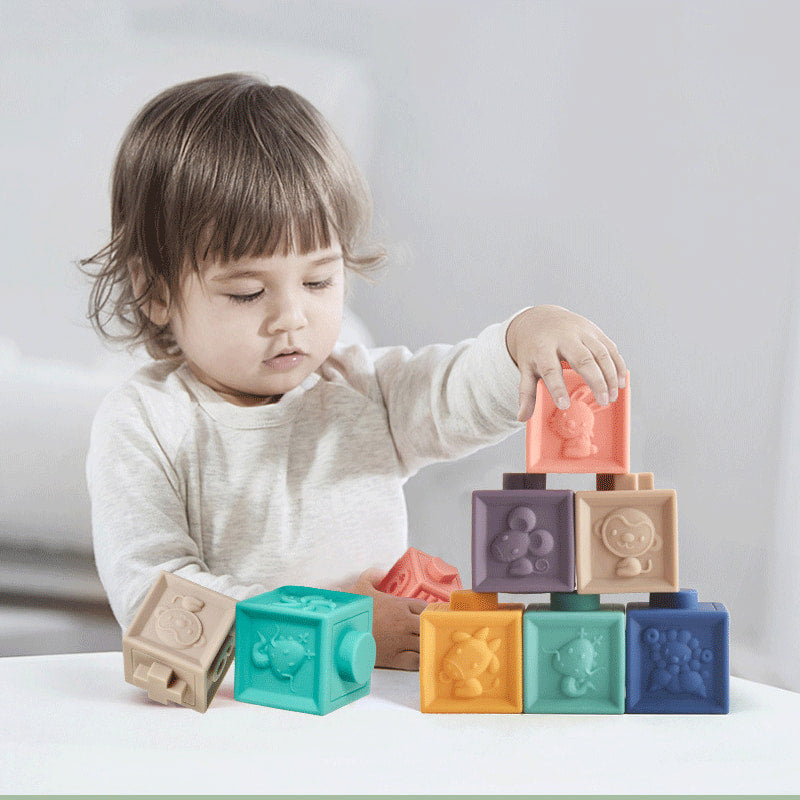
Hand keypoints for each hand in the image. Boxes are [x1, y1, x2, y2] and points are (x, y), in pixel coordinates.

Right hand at [346, 568, 425, 669]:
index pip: (423, 607)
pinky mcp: (395, 659)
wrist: (341, 636)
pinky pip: (416, 661)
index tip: (422, 615)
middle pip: (428, 624)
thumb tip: (381, 572)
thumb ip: (371, 576)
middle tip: (425, 630)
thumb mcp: (360, 587)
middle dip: (428, 627)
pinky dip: (419, 660)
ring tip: (423, 644)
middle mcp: (403, 623)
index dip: (425, 611)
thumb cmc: (353, 612)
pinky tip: (416, 657)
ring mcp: (400, 641)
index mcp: (398, 605)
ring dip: (425, 644)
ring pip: (424, 643)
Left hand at [505, 304, 626, 420]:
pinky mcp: (594, 330)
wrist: (541, 318)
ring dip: (610, 375)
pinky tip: (621, 381)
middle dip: (595, 381)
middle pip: (582, 359)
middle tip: (603, 401)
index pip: (550, 369)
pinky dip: (618, 365)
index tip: (565, 404)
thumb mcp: (526, 367)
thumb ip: (526, 392)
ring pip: (600, 353)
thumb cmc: (534, 348)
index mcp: (542, 348)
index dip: (557, 387)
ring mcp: (581, 332)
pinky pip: (610, 347)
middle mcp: (563, 337)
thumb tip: (522, 417)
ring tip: (612, 396)